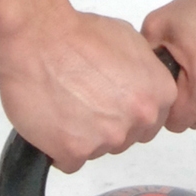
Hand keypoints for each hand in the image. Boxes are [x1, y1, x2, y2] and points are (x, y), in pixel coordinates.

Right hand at [0, 5, 178, 171]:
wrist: (37, 37)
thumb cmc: (76, 34)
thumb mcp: (128, 38)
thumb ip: (144, 71)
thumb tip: (141, 86)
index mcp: (158, 93)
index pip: (151, 120)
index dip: (127, 109)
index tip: (111, 100)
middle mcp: (138, 118)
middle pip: (126, 138)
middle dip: (107, 124)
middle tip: (84, 99)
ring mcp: (107, 139)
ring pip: (98, 150)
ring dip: (82, 135)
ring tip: (65, 103)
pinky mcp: (74, 152)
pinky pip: (69, 160)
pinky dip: (58, 146)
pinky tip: (52, 120)